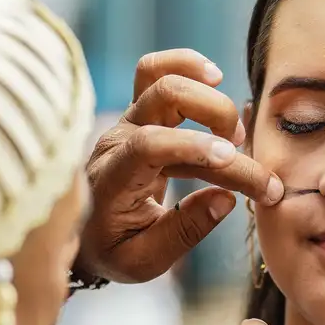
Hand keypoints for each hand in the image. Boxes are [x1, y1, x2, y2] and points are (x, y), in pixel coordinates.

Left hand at [77, 49, 284, 283]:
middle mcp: (116, 140)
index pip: (149, 144)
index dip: (193, 145)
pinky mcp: (138, 114)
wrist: (84, 234)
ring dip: (208, 95)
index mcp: (113, 179)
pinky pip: (154, 71)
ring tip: (234, 131)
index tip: (232, 160)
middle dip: (215, 115)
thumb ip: (185, 231)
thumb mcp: (145, 260)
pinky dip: (187, 65)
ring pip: (160, 77)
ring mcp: (125, 122)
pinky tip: (214, 79)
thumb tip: (227, 200)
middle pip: (163, 96)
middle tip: (241, 154)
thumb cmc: (113, 249)